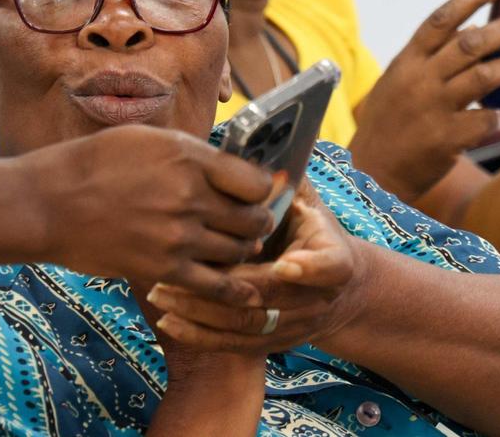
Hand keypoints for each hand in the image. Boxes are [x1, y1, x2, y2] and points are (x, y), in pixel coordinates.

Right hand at [30, 124, 274, 302]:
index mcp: (188, 158)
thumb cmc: (91, 163)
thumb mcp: (145, 137)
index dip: (263, 188)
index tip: (256, 192)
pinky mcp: (163, 269)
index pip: (256, 182)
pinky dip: (235, 289)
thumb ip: (189, 151)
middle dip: (259, 221)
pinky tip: (246, 290)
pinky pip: (216, 286)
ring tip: (234, 246)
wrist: (48, 203)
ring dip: (242, 250)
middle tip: (251, 222)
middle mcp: (189, 197)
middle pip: (254, 218)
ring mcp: (177, 236)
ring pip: (238, 251)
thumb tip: (225, 162)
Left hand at [143, 181, 363, 354]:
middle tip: (184, 266)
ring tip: (161, 291)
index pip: (328, 267)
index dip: (308, 268)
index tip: (283, 265)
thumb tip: (256, 152)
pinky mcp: (272, 344)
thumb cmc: (310, 231)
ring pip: (245, 325)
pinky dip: (199, 335)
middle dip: (226, 286)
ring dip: (201, 310)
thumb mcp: (308, 204)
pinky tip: (168, 320)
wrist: (338, 291)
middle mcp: (317, 300)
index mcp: (336, 261)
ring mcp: (295, 326)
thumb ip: (285, 186)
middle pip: (270, 298)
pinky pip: (232, 345)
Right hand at [350, 0, 499, 199]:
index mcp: (404, 63)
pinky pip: (486, 120)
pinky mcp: (446, 138)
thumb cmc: (386, 126)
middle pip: (469, 43)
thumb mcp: (396, 85)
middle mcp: (417, 81)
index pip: (440, 20)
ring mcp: (432, 109)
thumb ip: (426, 61)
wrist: (371, 173)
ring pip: (483, 76)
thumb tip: (468, 33)